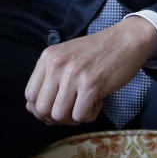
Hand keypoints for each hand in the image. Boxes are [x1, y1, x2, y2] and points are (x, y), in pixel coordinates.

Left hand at [24, 17, 156, 124]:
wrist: (127, 40)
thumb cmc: (98, 52)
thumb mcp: (66, 58)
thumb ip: (49, 80)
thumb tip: (32, 109)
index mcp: (48, 57)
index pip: (30, 95)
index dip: (40, 110)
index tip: (55, 110)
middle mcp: (57, 64)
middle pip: (42, 109)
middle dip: (56, 118)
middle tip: (72, 110)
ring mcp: (73, 74)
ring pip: (60, 115)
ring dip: (74, 118)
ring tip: (86, 104)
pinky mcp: (91, 84)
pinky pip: (81, 115)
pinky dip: (90, 115)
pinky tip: (98, 101)